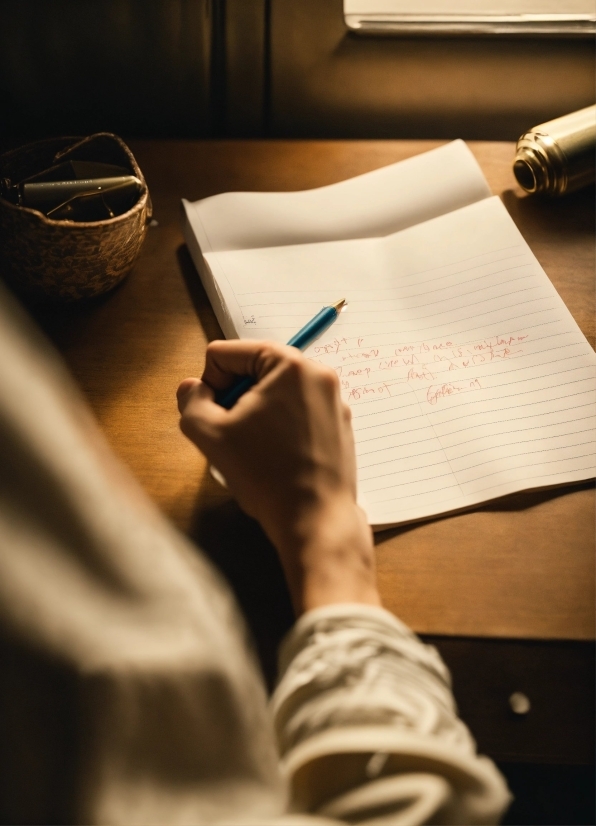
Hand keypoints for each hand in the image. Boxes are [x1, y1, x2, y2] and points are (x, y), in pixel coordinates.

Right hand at [177, 340, 379, 612]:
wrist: (315, 520)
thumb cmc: (265, 476)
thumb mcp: (209, 435)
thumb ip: (190, 401)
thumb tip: (192, 388)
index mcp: (290, 365)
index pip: (226, 353)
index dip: (210, 385)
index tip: (218, 418)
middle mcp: (319, 373)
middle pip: (254, 369)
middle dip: (236, 398)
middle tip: (236, 435)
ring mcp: (334, 399)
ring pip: (275, 391)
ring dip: (257, 412)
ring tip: (257, 448)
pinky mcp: (340, 423)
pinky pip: (297, 409)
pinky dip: (280, 425)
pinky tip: (278, 456)